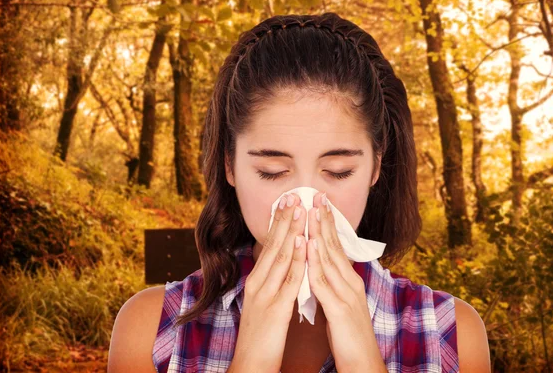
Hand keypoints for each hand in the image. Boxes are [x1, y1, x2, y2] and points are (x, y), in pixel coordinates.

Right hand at [229, 193, 306, 372]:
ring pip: (281, 256)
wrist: (250, 364)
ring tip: (300, 210)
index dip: (278, 224)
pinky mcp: (276, 307)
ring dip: (292, 231)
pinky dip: (297, 259)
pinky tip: (303, 243)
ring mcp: (266, 294)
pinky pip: (289, 279)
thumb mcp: (262, 303)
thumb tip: (279, 265)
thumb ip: (269, 283)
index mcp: (256, 281)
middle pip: (273, 246)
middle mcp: (259, 283)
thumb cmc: (259, 335)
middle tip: (293, 196)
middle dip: (284, 220)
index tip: (286, 204)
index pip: (268, 247)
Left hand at [306, 192, 386, 372]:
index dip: (327, 224)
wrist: (363, 363)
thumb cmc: (349, 335)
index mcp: (349, 280)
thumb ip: (332, 283)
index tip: (319, 203)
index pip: (336, 246)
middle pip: (335, 246)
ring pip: (330, 258)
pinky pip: (325, 282)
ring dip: (319, 233)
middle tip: (316, 196)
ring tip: (311, 212)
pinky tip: (309, 247)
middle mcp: (351, 282)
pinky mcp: (340, 308)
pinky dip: (316, 262)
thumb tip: (320, 267)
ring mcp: (347, 294)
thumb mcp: (341, 302)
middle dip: (324, 220)